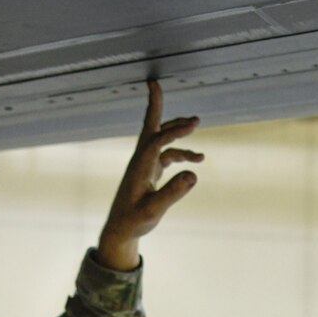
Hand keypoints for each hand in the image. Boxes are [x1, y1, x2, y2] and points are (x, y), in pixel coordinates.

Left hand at [97, 80, 202, 270]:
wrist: (120, 230)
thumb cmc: (133, 222)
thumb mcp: (153, 211)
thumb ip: (172, 193)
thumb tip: (193, 175)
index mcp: (139, 168)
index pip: (156, 141)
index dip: (174, 132)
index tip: (193, 126)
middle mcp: (140, 161)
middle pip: (150, 128)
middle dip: (156, 107)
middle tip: (156, 85)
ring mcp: (145, 165)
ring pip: (161, 140)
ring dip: (177, 131)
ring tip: (197, 124)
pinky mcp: (149, 172)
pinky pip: (166, 155)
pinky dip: (181, 153)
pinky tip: (197, 160)